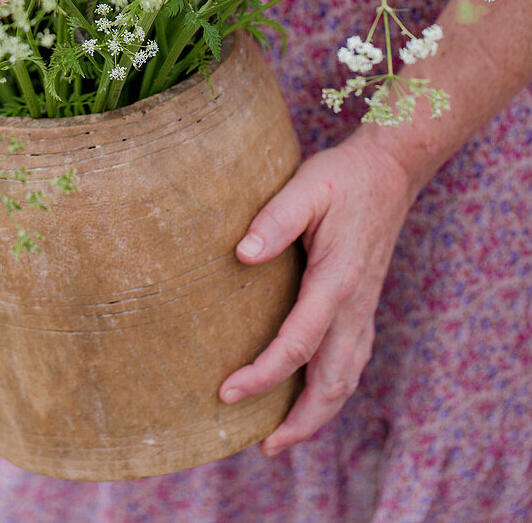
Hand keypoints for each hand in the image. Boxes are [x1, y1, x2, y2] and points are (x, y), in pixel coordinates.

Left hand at [219, 132, 417, 454]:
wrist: (390, 170)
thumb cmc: (343, 178)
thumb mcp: (306, 187)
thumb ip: (274, 220)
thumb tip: (241, 255)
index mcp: (336, 281)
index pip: (298, 344)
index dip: (263, 375)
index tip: (227, 392)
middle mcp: (354, 305)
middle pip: (331, 381)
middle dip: (299, 420)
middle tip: (262, 447)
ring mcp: (364, 308)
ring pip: (346, 378)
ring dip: (318, 413)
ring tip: (283, 437)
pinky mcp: (364, 304)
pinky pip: (352, 361)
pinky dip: (333, 391)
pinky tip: (313, 396)